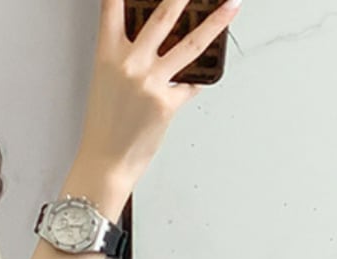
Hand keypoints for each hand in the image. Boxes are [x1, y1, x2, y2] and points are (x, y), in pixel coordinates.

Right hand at [77, 0, 241, 183]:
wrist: (105, 164)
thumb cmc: (104, 129)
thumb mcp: (106, 85)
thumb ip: (128, 58)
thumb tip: (158, 43)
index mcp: (108, 58)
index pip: (112, 10)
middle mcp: (129, 65)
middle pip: (163, 15)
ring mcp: (150, 82)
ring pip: (191, 43)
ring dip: (216, 21)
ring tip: (232, 4)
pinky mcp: (168, 102)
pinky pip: (191, 84)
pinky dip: (195, 83)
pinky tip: (198, 79)